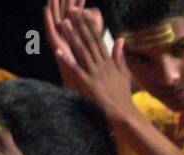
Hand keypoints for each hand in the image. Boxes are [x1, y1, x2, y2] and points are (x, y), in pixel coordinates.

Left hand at [46, 0, 133, 118]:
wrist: (125, 115)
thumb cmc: (123, 96)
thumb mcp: (124, 74)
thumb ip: (119, 57)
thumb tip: (120, 39)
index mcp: (109, 62)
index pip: (98, 39)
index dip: (90, 25)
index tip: (83, 12)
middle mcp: (102, 66)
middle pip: (89, 42)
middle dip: (80, 25)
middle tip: (72, 10)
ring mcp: (96, 75)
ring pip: (82, 52)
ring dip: (72, 37)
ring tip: (64, 23)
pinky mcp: (90, 85)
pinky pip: (77, 71)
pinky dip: (68, 61)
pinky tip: (59, 52)